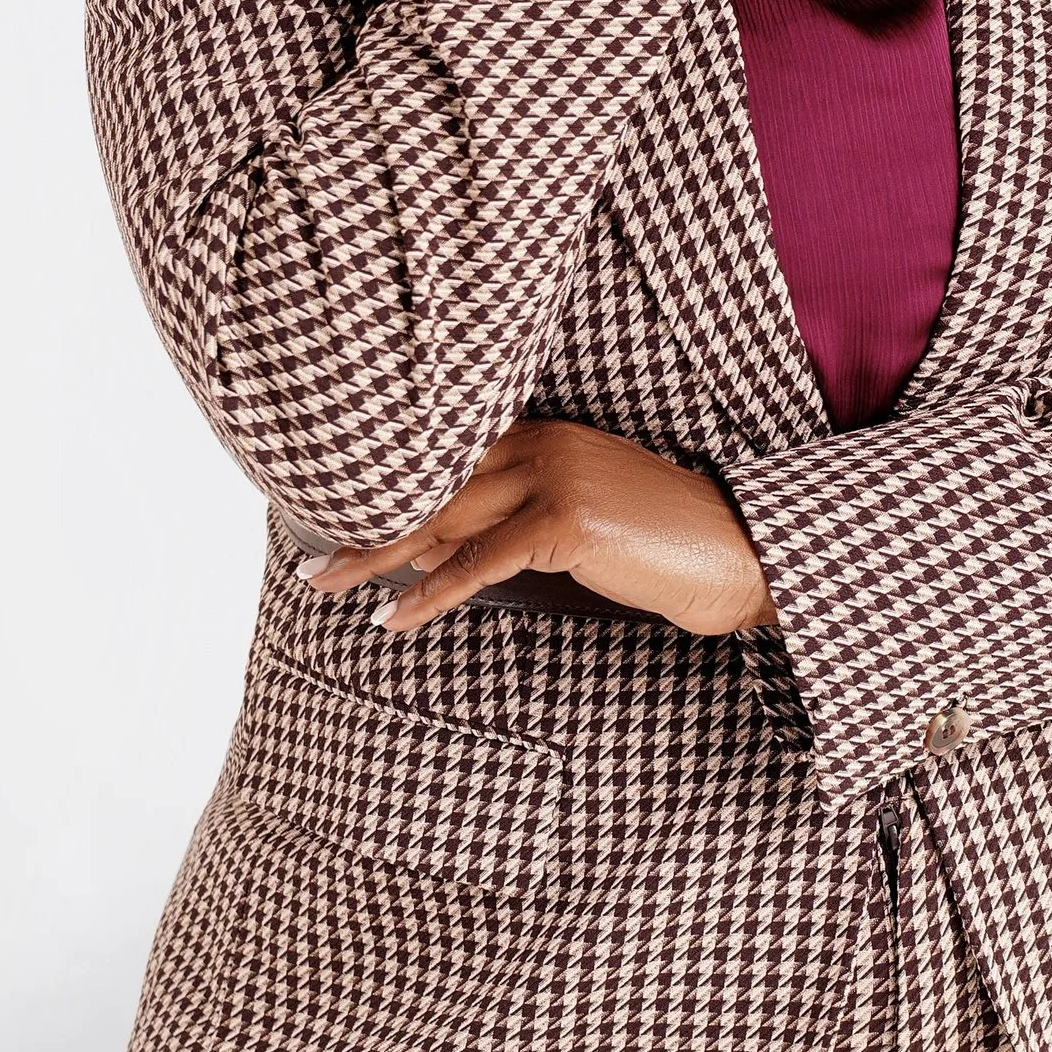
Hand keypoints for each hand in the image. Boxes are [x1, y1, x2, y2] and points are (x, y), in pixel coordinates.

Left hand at [300, 418, 776, 640]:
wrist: (738, 553)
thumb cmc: (661, 545)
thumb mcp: (575, 522)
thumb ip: (507, 523)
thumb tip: (427, 549)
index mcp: (542, 433)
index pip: (444, 459)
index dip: (386, 491)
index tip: (333, 517)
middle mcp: (541, 443)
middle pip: (430, 486)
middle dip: (364, 524)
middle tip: (312, 561)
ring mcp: (553, 477)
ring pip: (441, 519)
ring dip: (376, 557)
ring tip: (326, 586)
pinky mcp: (565, 522)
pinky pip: (478, 564)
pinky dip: (430, 594)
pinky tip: (394, 618)